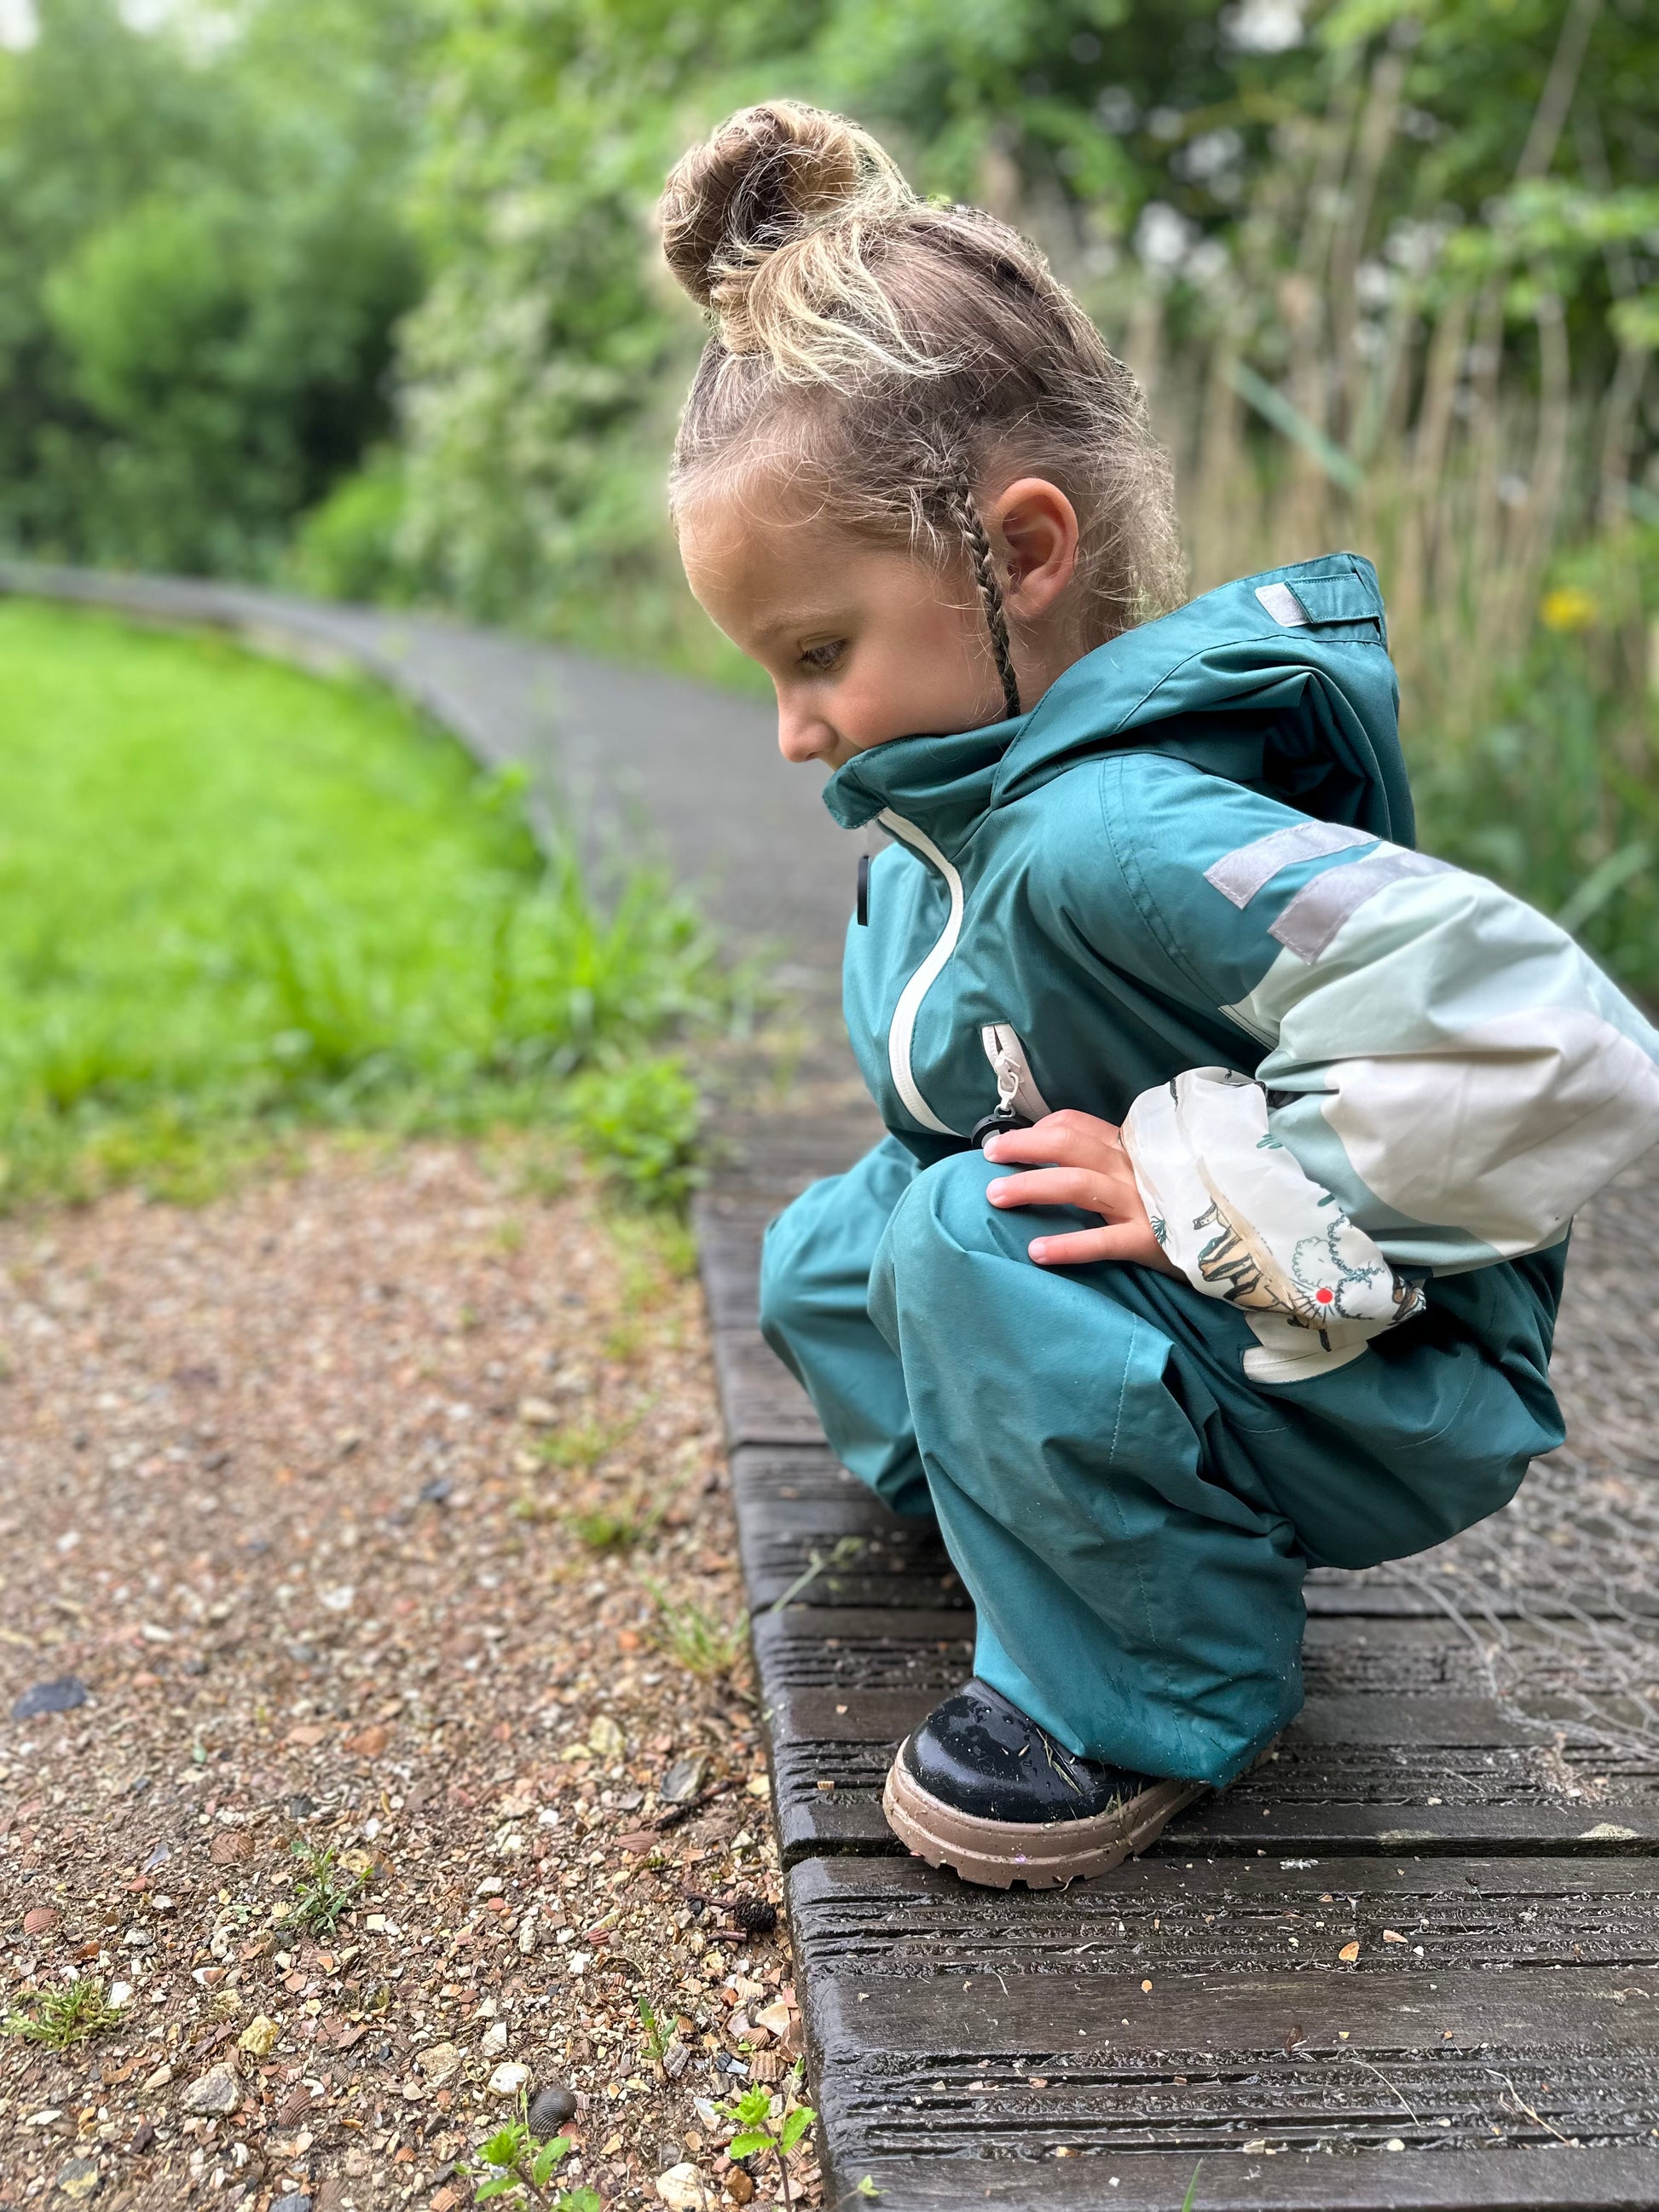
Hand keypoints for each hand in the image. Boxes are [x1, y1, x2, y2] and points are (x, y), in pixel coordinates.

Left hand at [983, 1109, 1180, 1271]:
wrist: (1236, 1236)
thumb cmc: (1179, 1202)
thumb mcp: (1147, 1169)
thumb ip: (1109, 1159)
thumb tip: (1053, 1150)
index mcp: (1128, 1147)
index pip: (1075, 1124)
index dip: (1037, 1130)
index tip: (1010, 1144)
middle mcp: (1131, 1167)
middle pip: (1068, 1145)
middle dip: (1022, 1148)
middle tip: (989, 1158)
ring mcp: (1140, 1203)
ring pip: (1077, 1184)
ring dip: (1031, 1187)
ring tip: (994, 1198)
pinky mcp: (1149, 1241)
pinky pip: (1102, 1241)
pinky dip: (1067, 1245)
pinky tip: (1036, 1252)